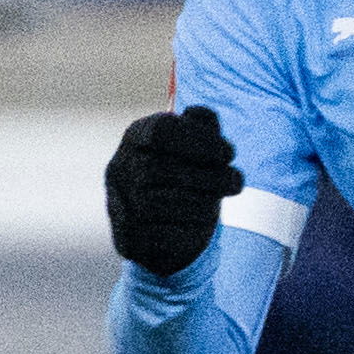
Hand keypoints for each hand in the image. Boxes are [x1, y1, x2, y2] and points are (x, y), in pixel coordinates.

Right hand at [104, 105, 240, 275]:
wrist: (169, 234)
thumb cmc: (188, 180)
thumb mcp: (201, 149)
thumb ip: (204, 126)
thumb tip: (198, 115)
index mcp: (136, 137)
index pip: (161, 130)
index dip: (200, 140)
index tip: (230, 154)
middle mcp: (119, 168)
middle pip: (161, 168)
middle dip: (208, 176)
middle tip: (236, 182)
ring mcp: (118, 204)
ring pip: (160, 203)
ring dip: (202, 203)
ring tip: (219, 205)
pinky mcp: (126, 239)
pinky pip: (158, 235)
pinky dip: (187, 231)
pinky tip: (200, 227)